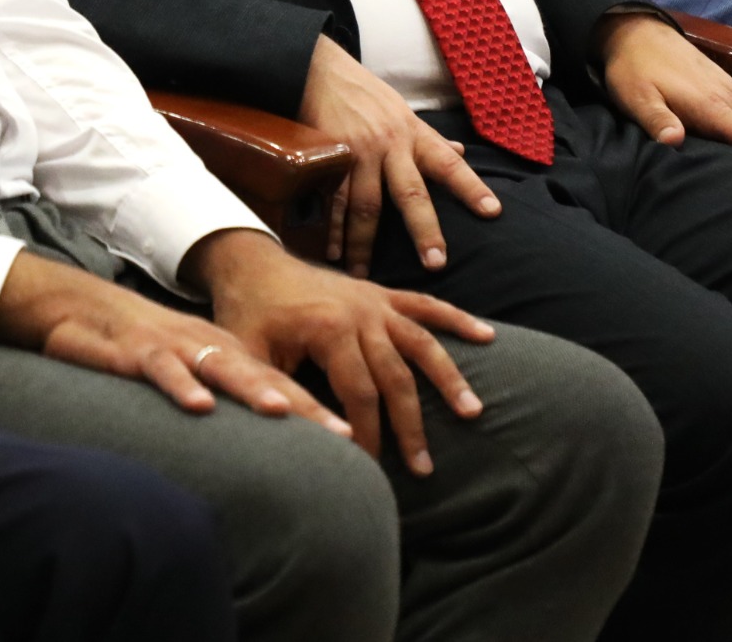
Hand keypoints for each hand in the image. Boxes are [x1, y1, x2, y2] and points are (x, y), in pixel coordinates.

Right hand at [0, 248, 339, 433]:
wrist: (76, 307)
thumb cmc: (137, 345)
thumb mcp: (184, 371)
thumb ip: (219, 397)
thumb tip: (261, 439)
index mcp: (223, 352)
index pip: (278, 384)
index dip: (315, 411)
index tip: (353, 441)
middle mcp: (206, 347)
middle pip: (264, 377)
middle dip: (304, 406)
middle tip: (342, 433)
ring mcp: (173, 346)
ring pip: (220, 368)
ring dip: (253, 389)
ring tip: (284, 412)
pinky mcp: (135, 351)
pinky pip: (161, 369)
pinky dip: (181, 386)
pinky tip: (200, 405)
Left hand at [193, 230, 494, 473]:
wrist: (248, 262)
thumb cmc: (245, 314)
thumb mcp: (249, 356)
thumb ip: (278, 394)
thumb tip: (312, 442)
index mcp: (328, 329)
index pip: (360, 394)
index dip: (367, 433)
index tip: (369, 467)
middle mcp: (359, 313)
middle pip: (395, 377)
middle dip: (410, 426)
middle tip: (425, 468)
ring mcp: (374, 301)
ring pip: (422, 343)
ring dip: (448, 378)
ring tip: (474, 413)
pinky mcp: (380, 293)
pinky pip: (425, 305)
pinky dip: (456, 319)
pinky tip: (486, 336)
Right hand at [298, 34, 499, 274]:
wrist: (318, 69)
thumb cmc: (365, 93)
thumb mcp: (404, 110)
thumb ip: (430, 138)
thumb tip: (460, 151)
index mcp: (413, 134)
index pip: (450, 163)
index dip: (472, 187)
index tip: (493, 212)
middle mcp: (390, 145)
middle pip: (411, 194)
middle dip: (425, 230)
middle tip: (436, 263)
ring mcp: (358, 152)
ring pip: (366, 205)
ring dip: (364, 244)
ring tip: (364, 274)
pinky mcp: (328, 157)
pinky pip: (331, 199)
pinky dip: (331, 228)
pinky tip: (332, 252)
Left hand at [601, 12, 731, 174]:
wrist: (636, 30)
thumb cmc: (633, 68)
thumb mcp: (637, 97)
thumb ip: (655, 120)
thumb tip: (674, 141)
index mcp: (711, 106)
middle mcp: (725, 98)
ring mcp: (723, 89)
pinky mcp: (717, 84)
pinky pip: (729, 115)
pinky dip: (728, 131)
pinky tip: (717, 145)